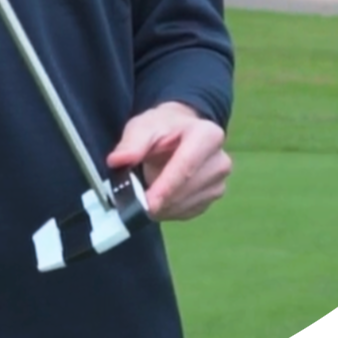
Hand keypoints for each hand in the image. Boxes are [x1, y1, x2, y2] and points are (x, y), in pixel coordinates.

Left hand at [106, 103, 230, 220]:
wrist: (181, 131)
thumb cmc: (163, 127)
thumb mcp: (144, 126)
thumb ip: (132, 143)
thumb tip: (117, 161)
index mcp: (207, 134)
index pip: (186, 166)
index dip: (166, 187)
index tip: (148, 204)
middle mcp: (220, 159)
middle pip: (188, 189)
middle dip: (161, 199)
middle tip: (136, 202)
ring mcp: (220, 180)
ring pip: (189, 204)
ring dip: (164, 207)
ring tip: (145, 197)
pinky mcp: (214, 196)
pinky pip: (190, 211)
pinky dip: (171, 211)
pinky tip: (160, 201)